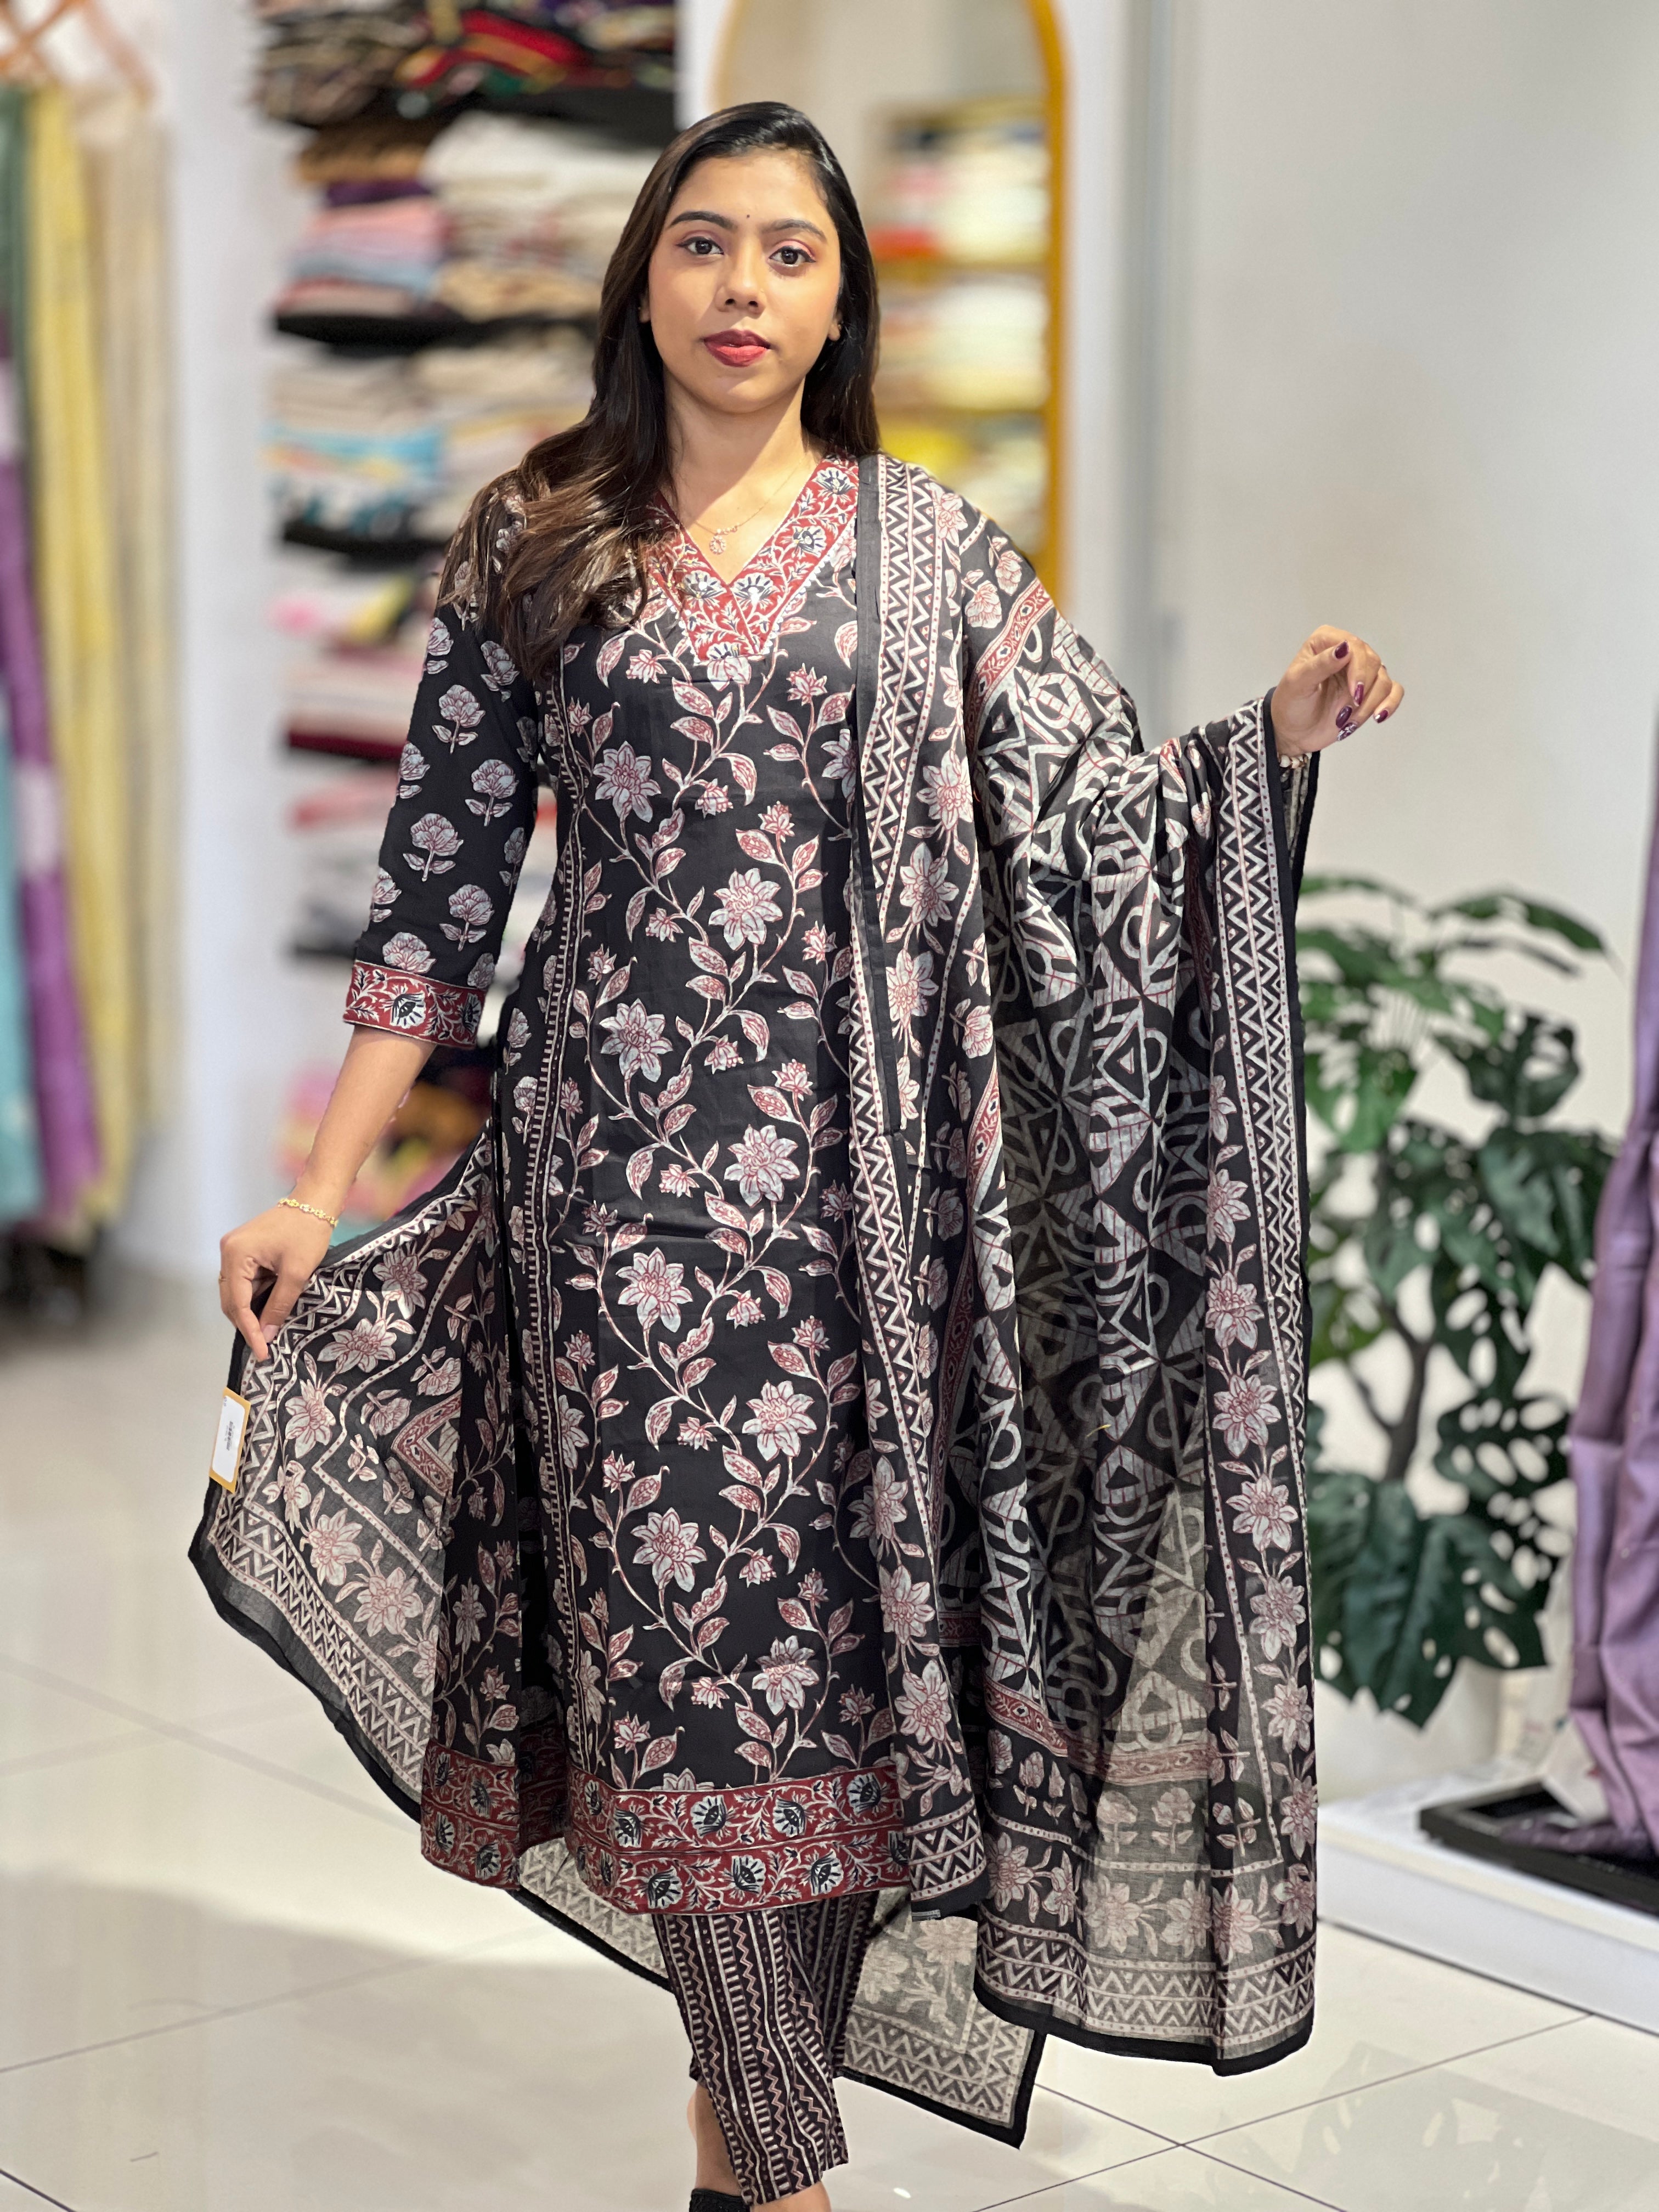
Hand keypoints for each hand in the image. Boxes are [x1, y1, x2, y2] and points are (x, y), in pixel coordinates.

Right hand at [218, 1203, 333, 1362]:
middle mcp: (228, 1251)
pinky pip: (245, 1281)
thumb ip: (279, 1305)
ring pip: (237, 1292)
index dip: (249, 1330)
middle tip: (264, 1346)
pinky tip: (267, 1311)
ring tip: (267, 1333)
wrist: (315, 1202)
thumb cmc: (308, 1232)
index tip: (261, 1351)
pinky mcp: (245, 1251)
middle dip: (247, 1323)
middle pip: (231, 1299)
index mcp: (235, 1254)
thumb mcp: (296, 1273)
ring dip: (251, 1311)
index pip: (237, 1302)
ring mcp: (234, 1250)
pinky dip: (255, 1297)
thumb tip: (267, 1334)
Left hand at [1270, 627, 1402, 757]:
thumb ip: (1320, 665)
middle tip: (1345, 713)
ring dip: (1370, 705)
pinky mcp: (1370, 692)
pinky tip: (1378, 717)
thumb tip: (1344, 648)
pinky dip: (1389, 704)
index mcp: (1327, 641)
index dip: (1359, 670)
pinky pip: (1393, 691)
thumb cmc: (1290, 705)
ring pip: (1383, 680)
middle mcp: (1347, 652)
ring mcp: (1361, 673)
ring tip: (1348, 721)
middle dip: (1363, 691)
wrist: (1292, 732)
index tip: (1354, 694)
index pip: (1355, 646)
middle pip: (1373, 662)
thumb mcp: (1297, 684)